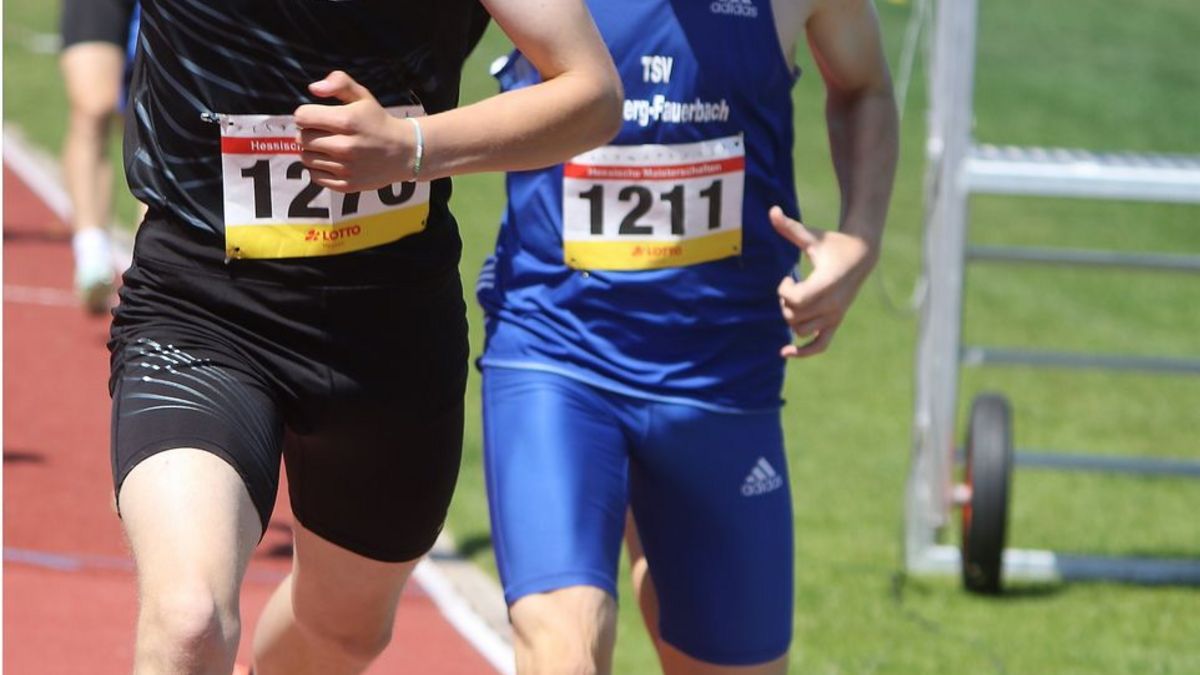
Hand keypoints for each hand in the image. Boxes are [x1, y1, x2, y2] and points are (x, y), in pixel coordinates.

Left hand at [294, 71, 414, 191]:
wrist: (404, 152)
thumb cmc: (378, 122)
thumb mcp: (363, 96)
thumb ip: (339, 83)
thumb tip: (313, 89)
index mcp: (347, 121)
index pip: (302, 117)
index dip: (307, 114)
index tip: (317, 116)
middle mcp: (345, 146)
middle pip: (302, 138)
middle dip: (308, 132)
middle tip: (324, 132)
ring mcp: (346, 168)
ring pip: (306, 158)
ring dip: (312, 151)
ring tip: (328, 146)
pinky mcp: (346, 185)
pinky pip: (315, 176)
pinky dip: (319, 169)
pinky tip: (333, 161)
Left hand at [771, 206, 877, 357]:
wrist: (861, 255)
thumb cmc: (833, 243)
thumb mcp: (812, 235)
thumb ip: (790, 227)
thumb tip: (771, 211)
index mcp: (826, 283)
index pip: (796, 300)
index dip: (784, 291)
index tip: (787, 278)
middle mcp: (832, 304)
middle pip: (794, 317)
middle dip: (784, 302)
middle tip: (790, 287)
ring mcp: (834, 315)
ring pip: (801, 330)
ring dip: (791, 318)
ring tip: (795, 301)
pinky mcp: (835, 322)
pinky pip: (820, 345)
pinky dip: (804, 352)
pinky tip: (785, 353)